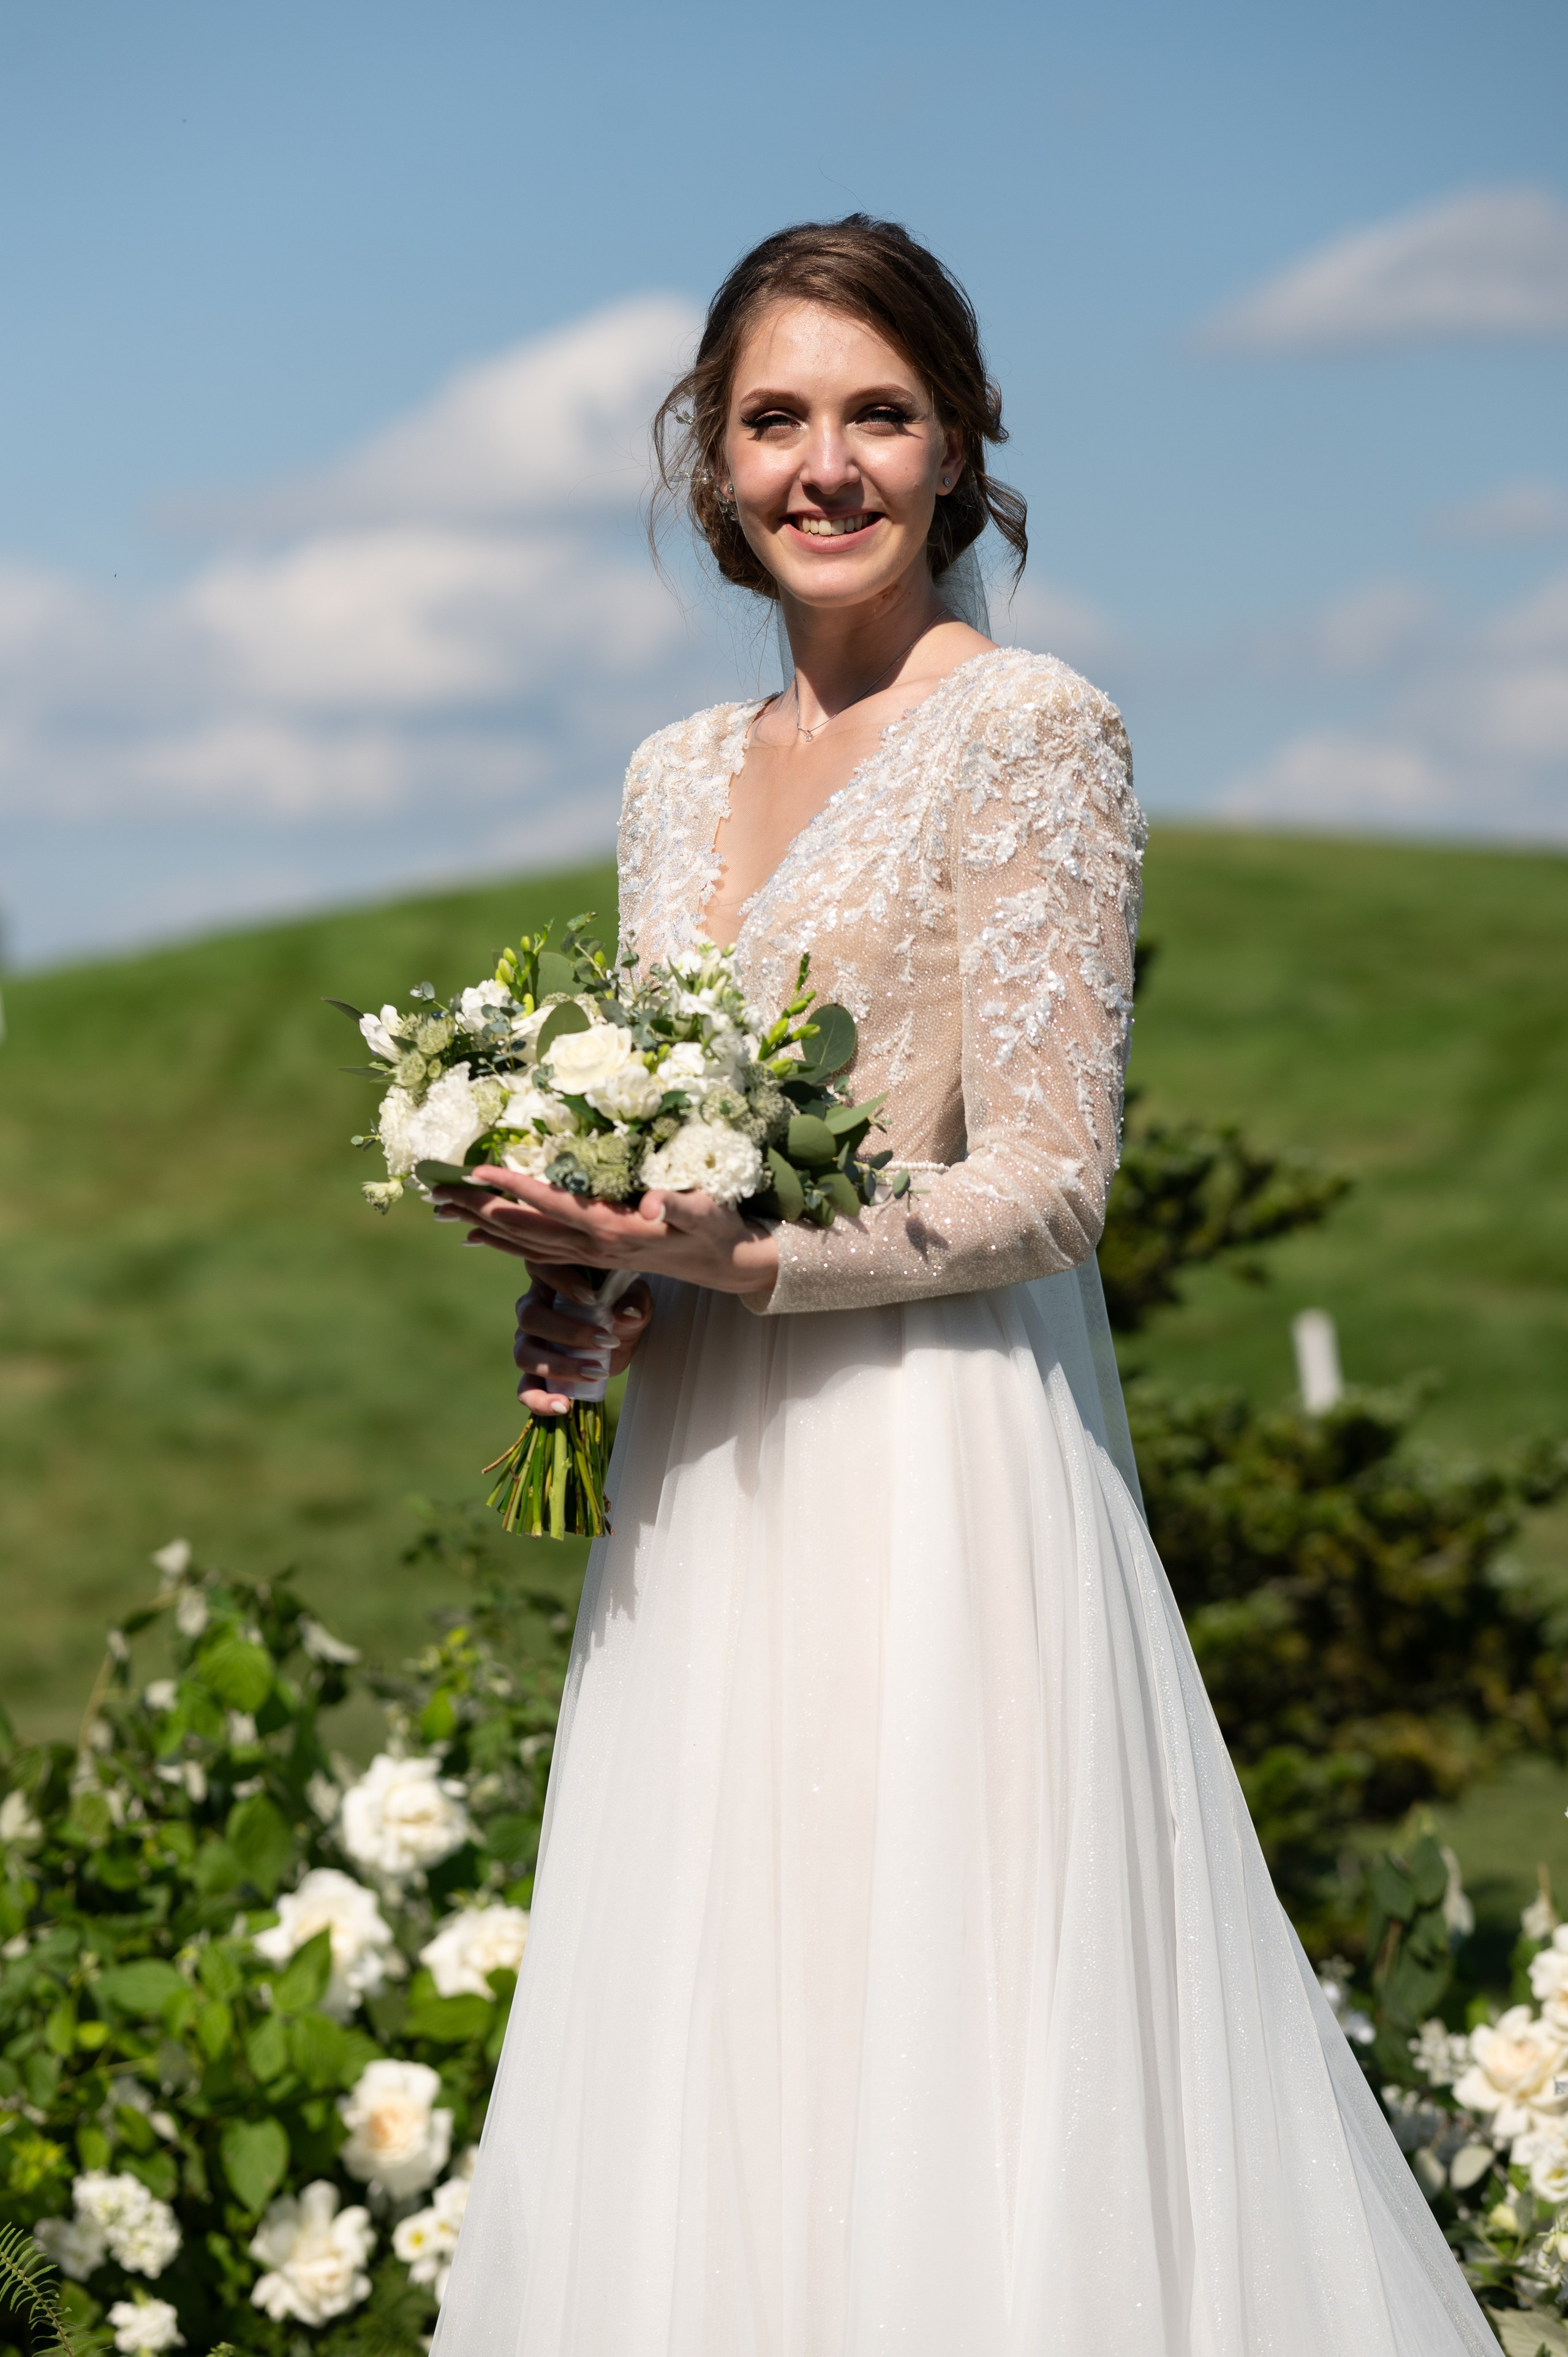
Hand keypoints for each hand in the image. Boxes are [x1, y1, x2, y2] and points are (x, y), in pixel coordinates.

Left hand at [432, 1168, 778, 1300]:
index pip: (552, 1204)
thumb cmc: (716, 1228)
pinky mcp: (591, 1258)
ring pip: (523, 1243)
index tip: (477, 1169)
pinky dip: (504, 1243)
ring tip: (442, 1210)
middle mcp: (592, 1247)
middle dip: (478, 1207)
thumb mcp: (705, 1211)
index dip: (514, 1186)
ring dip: (481, 1225)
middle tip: (434, 1191)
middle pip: (524, 1227)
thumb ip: (676, 1204)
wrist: (725, 1263)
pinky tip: (479, 1236)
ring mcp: (589, 1256)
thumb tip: (651, 1200)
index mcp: (612, 1229)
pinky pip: (536, 1254)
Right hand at [512, 1276, 653, 1416]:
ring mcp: (530, 1340)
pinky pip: (525, 1389)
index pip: (541, 1267)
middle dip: (568, 1333)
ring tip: (595, 1373)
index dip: (560, 1281)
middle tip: (605, 1341)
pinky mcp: (536, 1371)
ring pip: (524, 1353)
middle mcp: (533, 1306)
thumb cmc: (621, 1304)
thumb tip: (627, 1313)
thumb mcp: (635, 1299)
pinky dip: (539, 1400)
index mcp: (551, 1277)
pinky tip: (563, 1406)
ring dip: (559, 1366)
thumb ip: (635, 1302)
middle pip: (530, 1316)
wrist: (620, 1333)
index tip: (591, 1297)